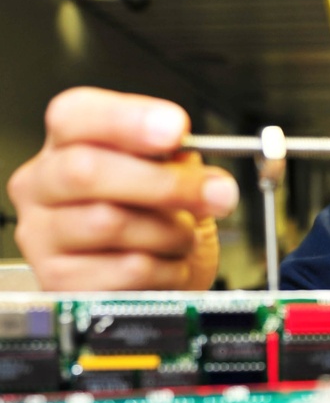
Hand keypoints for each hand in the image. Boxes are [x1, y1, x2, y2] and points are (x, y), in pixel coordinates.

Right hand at [8, 88, 239, 290]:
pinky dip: (166, 269)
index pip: (74, 116)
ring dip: (170, 232)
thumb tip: (191, 165)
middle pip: (85, 170)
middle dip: (163, 181)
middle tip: (216, 192)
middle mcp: (40, 187)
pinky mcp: (60, 284)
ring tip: (186, 237)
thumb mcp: (169, 179)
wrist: (149, 286)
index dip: (126, 120)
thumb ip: (175, 161)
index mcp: (64, 145)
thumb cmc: (154, 224)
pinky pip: (126, 270)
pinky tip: (171, 266)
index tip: (175, 129)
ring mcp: (41, 237)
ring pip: (109, 223)